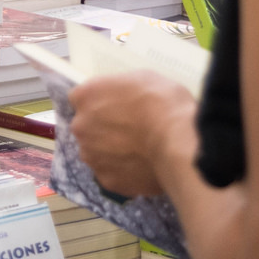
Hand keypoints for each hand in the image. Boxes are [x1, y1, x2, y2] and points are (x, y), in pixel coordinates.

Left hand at [70, 72, 197, 199]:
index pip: (81, 98)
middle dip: (103, 128)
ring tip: (140, 150)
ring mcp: (92, 157)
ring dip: (111, 151)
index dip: (100, 102)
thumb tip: (121, 99)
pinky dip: (123, 170)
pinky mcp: (107, 181)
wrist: (178, 141)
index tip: (117, 106)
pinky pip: (111, 173)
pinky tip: (143, 165)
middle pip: (86, 127)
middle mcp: (81, 127)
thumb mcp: (141, 78)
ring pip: (96, 152)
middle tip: (131, 129)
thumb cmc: (163, 102)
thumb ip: (120, 90)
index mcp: (86, 96)